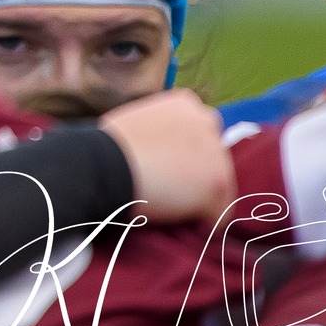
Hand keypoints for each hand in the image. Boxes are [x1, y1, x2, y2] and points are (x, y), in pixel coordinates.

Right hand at [100, 88, 233, 225]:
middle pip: (213, 157)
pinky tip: (177, 219)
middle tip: (166, 185)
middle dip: (195, 172)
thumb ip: (161, 130)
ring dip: (198, 197)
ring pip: (219, 186)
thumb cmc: (108, 147)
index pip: (199, 132)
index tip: (166, 164)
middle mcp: (207, 122)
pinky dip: (203, 222)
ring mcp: (216, 153)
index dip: (183, 152)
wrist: (105, 165)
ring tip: (167, 203)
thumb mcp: (138, 121)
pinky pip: (220, 214)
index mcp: (184, 104)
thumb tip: (163, 150)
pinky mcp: (218, 182)